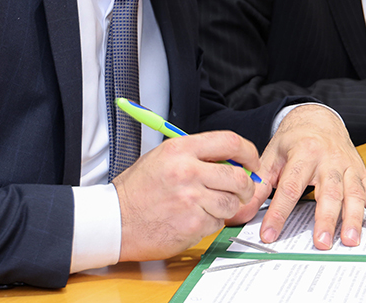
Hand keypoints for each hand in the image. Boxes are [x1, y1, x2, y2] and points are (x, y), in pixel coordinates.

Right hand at [113, 131, 260, 260]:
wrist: (115, 220)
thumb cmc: (137, 191)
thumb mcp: (163, 158)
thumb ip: (195, 155)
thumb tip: (230, 160)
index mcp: (180, 149)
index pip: (230, 141)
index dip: (248, 153)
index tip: (251, 162)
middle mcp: (187, 171)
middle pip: (238, 176)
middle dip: (246, 186)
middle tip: (241, 191)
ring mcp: (191, 199)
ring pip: (231, 202)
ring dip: (226, 207)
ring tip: (207, 206)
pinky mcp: (192, 223)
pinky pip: (217, 222)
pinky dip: (210, 223)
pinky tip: (192, 219)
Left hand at [234, 105, 365, 248]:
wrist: (318, 118)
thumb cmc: (293, 140)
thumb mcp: (271, 155)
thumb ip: (259, 183)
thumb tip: (242, 210)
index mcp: (303, 152)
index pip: (290, 187)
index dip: (278, 213)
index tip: (270, 235)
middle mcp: (329, 159)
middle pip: (328, 192)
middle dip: (325, 219)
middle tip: (321, 243)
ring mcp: (348, 166)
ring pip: (353, 193)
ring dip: (354, 219)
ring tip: (351, 241)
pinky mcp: (361, 172)